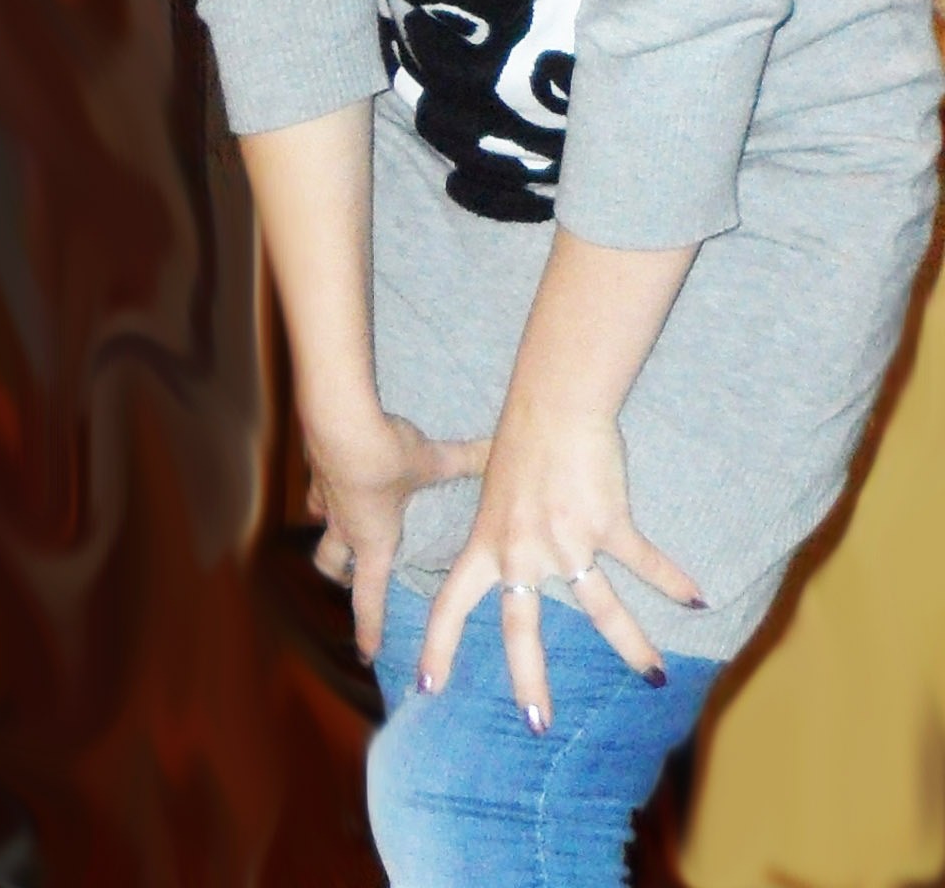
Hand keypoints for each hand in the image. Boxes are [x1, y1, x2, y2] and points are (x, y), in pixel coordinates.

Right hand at [308, 413, 489, 660]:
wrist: (340, 424)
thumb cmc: (388, 457)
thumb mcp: (432, 461)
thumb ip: (464, 461)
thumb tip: (496, 452)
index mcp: (373, 539)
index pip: (369, 596)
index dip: (369, 627)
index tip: (368, 653)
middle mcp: (345, 526)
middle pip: (332, 567)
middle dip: (342, 578)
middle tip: (353, 581)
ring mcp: (325, 500)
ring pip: (321, 532)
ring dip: (330, 537)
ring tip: (341, 533)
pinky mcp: (315, 469)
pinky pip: (317, 491)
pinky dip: (326, 493)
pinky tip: (336, 479)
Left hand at [417, 406, 703, 727]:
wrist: (554, 403)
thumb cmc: (521, 435)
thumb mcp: (489, 480)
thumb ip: (496, 515)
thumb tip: (496, 524)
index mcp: (488, 543)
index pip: (452, 604)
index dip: (439, 646)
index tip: (428, 686)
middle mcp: (523, 552)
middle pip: (523, 629)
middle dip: (530, 680)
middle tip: (538, 723)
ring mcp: (567, 541)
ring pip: (600, 608)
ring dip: (631, 646)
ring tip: (653, 678)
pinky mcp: (607, 523)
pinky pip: (644, 562)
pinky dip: (673, 580)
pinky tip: (698, 598)